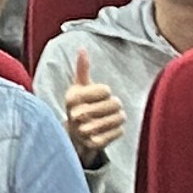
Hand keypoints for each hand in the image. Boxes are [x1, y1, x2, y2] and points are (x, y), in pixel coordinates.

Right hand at [59, 43, 122, 164]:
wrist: (73, 134)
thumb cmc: (80, 105)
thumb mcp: (79, 87)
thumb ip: (82, 69)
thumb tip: (82, 49)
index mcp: (73, 98)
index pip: (105, 90)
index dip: (105, 91)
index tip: (99, 95)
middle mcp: (76, 115)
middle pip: (112, 105)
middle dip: (115, 105)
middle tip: (112, 106)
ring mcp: (84, 131)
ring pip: (116, 119)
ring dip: (119, 117)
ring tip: (114, 116)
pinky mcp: (93, 144)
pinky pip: (117, 133)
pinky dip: (118, 130)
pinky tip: (111, 128)